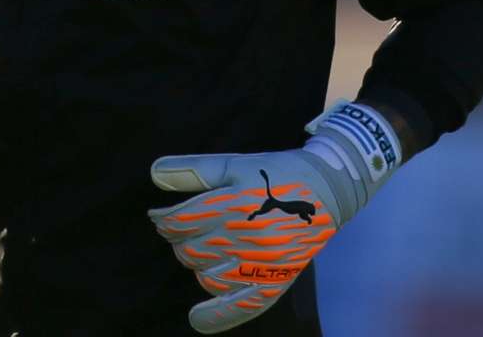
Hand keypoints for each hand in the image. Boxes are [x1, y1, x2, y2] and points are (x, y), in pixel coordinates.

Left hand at [147, 101, 401, 332]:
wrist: (328, 189)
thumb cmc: (276, 174)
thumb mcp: (235, 163)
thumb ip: (194, 170)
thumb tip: (154, 174)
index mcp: (234, 205)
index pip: (180, 222)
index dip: (163, 219)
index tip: (159, 216)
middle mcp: (245, 239)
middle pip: (189, 250)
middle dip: (179, 238)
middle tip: (186, 227)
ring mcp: (261, 264)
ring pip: (206, 275)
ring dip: (197, 262)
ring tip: (204, 247)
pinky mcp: (276, 281)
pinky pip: (242, 306)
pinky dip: (217, 315)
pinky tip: (196, 318)